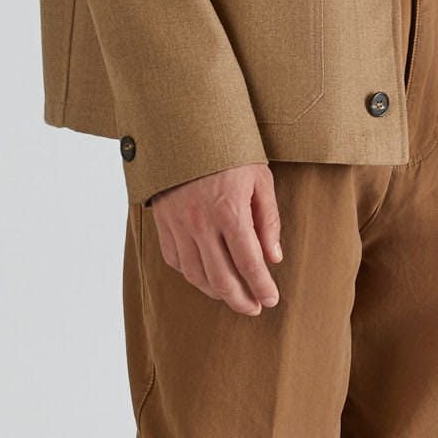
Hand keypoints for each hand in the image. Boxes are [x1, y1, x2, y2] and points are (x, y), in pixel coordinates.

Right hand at [145, 163, 282, 314]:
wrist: (183, 130)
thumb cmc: (228, 152)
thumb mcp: (259, 179)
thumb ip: (269, 220)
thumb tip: (274, 258)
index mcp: (229, 211)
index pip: (248, 262)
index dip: (261, 286)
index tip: (271, 300)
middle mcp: (200, 223)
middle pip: (221, 278)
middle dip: (240, 299)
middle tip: (254, 308)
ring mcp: (178, 225)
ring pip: (196, 274)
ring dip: (216, 292)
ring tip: (232, 296)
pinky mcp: (163, 223)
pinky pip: (176, 260)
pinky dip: (192, 275)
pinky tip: (206, 277)